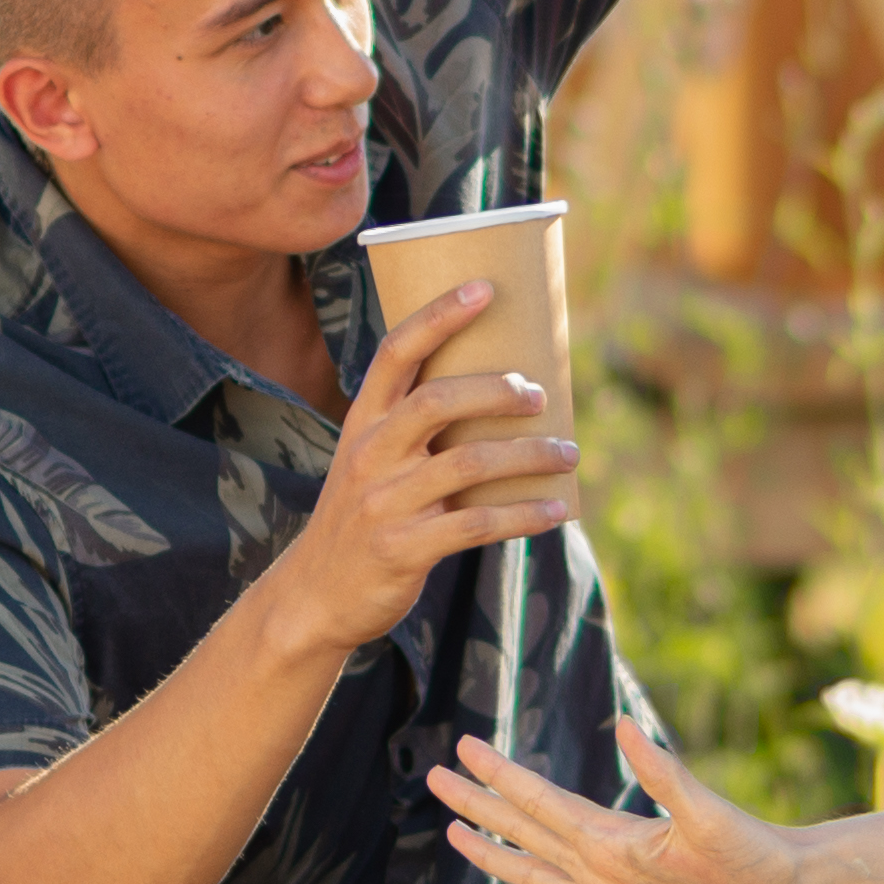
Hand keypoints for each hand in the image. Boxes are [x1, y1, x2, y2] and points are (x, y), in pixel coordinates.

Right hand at [272, 274, 578, 659]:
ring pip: (469, 462)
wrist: (316, 595)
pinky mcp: (404, 547)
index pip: (397, 352)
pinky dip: (525, 514)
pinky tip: (557, 509)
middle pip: (438, 400)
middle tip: (539, 394)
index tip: (485, 288)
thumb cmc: (363, 516)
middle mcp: (370, 454)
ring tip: (567, 454)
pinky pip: (478, 523)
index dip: (440, 316)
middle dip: (498, 390)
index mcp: (362, 422)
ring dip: (530, 455)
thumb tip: (505, 395)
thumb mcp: (371, 462)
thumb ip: (417, 431)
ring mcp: (384, 501)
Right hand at [438, 714, 822, 883]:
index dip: (501, 778)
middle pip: (527, 833)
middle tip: (437, 778)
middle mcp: (605, 866)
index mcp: (614, 837)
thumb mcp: (711, 815)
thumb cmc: (760, 855)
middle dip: (482, 807)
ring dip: (498, 856)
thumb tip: (626, 726)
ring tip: (460, 834)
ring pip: (538, 877)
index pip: (541, 802)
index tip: (464, 749)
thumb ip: (665, 775)